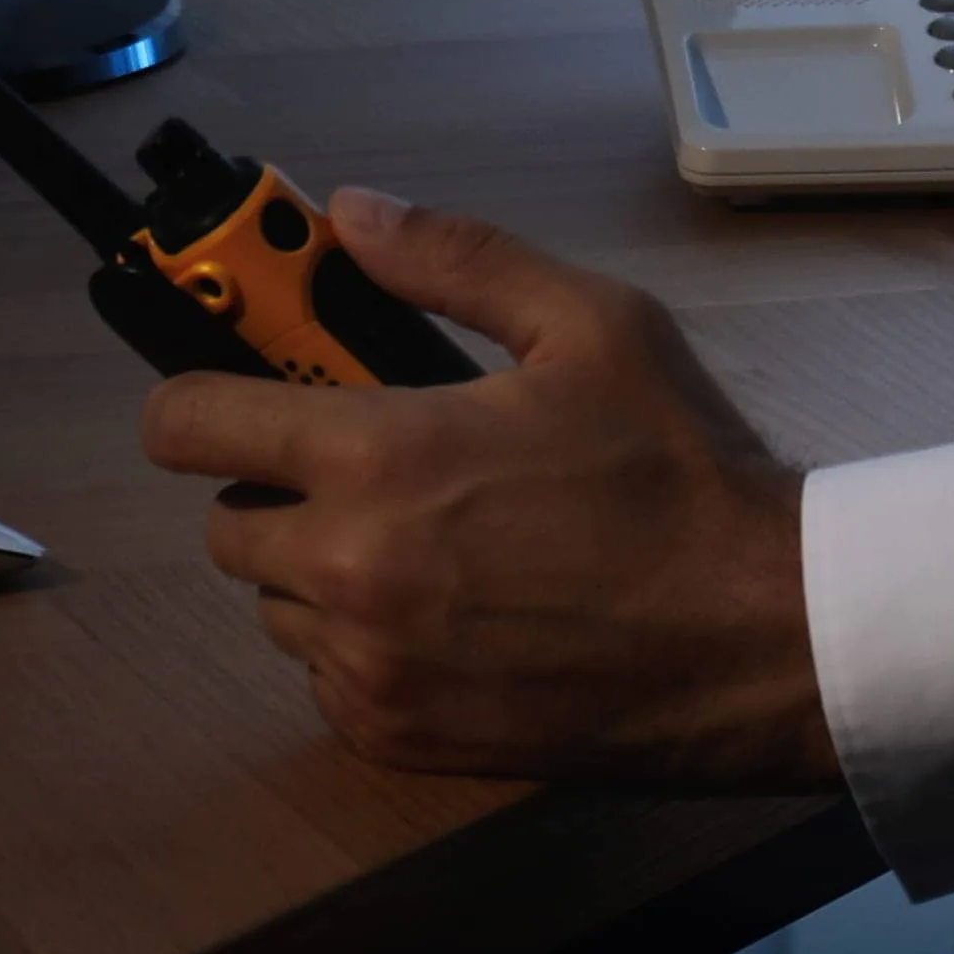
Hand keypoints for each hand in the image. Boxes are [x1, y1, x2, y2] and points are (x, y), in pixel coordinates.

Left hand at [148, 192, 837, 789]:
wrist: (764, 638)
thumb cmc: (681, 475)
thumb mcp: (591, 325)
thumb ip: (457, 256)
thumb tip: (354, 214)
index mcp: (379, 457)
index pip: (190, 426)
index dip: (191, 398)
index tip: (219, 392)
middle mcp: (351, 572)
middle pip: (226, 524)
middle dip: (276, 484)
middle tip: (366, 464)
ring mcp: (371, 668)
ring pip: (278, 608)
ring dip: (319, 573)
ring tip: (429, 542)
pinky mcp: (400, 739)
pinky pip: (328, 682)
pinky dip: (364, 649)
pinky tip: (453, 615)